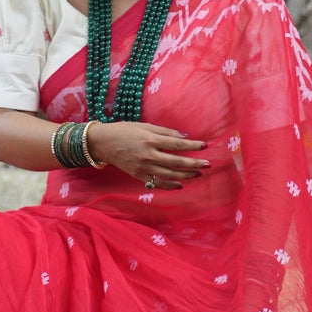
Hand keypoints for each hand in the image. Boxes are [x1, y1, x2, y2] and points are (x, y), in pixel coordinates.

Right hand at [86, 121, 208, 188]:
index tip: (205, 145)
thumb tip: (185, 136)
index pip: (177, 144)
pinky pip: (157, 183)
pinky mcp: (138, 176)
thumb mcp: (145, 126)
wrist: (104, 143)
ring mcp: (143, 167)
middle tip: (207, 164)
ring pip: (169, 175)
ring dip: (186, 175)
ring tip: (197, 174)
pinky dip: (170, 185)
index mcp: (151, 140)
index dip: (192, 145)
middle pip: (176, 162)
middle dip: (194, 164)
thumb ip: (166, 132)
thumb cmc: (125, 131)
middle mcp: (148, 155)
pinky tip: (180, 184)